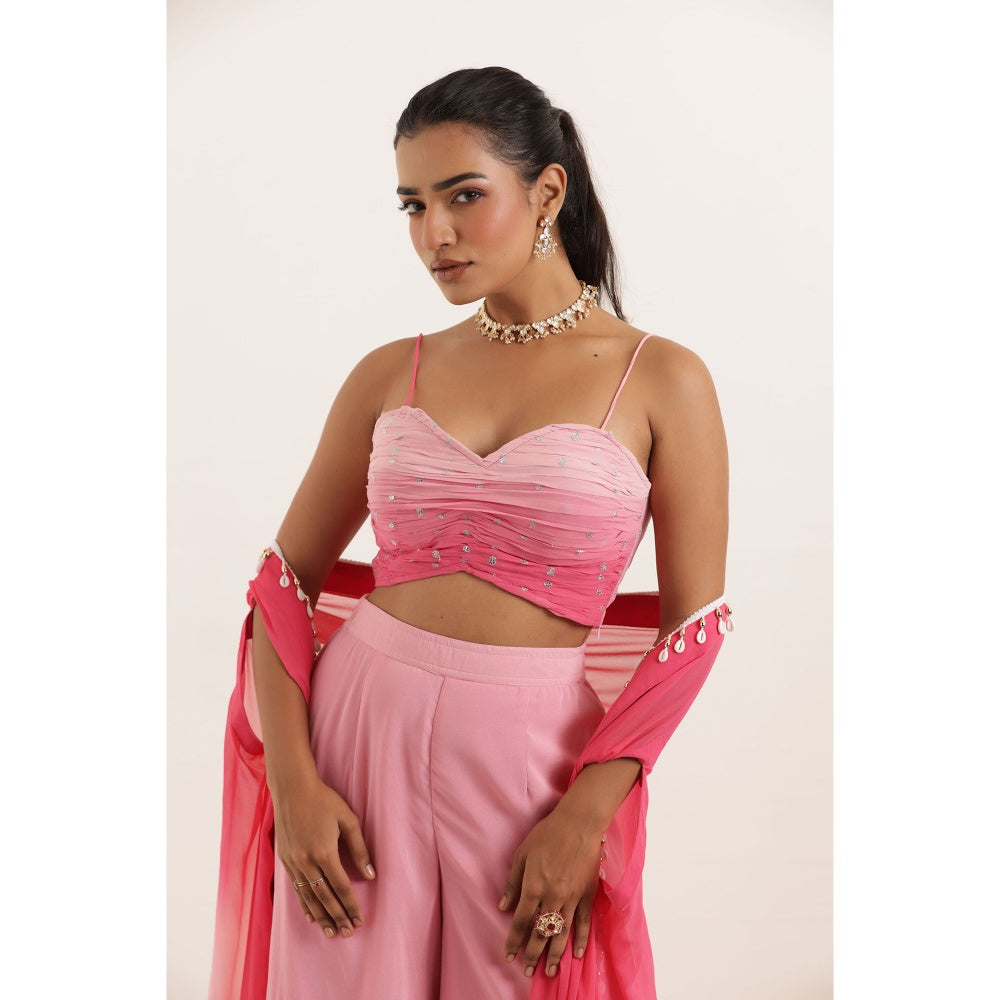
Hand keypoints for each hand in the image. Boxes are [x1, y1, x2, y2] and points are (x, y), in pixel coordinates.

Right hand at [272, 774, 376, 938]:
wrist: (292, 789)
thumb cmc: (324, 800)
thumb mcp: (347, 819)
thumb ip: (359, 848)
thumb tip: (370, 874)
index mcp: (324, 851)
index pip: (341, 886)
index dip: (351, 905)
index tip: (360, 919)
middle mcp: (307, 861)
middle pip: (325, 897)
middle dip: (338, 916)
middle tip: (348, 932)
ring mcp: (294, 862)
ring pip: (309, 897)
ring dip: (321, 917)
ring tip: (331, 932)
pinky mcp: (285, 860)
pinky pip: (296, 889)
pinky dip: (304, 905)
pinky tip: (311, 917)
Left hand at [499, 807, 604, 977]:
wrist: (578, 823)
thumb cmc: (547, 834)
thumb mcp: (522, 854)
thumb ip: (513, 882)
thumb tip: (503, 907)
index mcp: (533, 886)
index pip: (521, 921)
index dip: (513, 941)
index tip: (507, 956)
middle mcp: (552, 896)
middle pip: (541, 932)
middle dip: (533, 954)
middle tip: (527, 972)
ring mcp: (572, 897)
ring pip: (562, 932)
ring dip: (555, 954)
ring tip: (550, 971)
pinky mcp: (588, 894)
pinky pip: (584, 923)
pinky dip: (580, 940)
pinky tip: (576, 955)